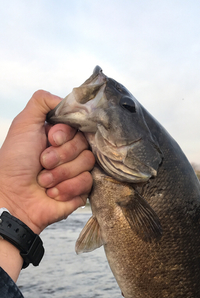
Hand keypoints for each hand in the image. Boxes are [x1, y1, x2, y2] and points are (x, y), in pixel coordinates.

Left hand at [0, 90, 94, 234]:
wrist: (13, 198)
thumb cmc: (14, 163)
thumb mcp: (23, 124)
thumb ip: (41, 102)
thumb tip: (66, 99)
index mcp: (59, 136)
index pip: (79, 126)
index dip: (65, 134)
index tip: (50, 139)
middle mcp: (69, 152)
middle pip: (85, 145)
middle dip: (61, 155)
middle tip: (43, 162)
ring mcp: (76, 172)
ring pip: (87, 163)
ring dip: (61, 173)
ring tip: (43, 180)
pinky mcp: (81, 191)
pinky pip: (86, 183)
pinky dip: (66, 188)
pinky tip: (51, 192)